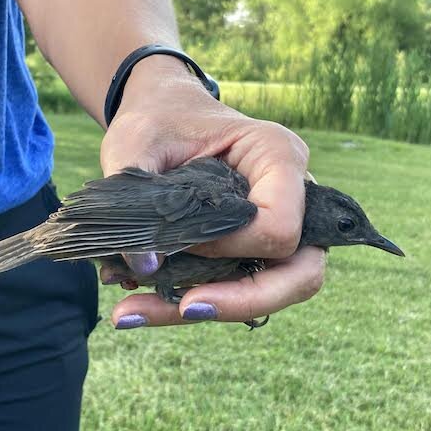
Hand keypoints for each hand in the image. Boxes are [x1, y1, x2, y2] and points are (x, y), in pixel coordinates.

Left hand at [100, 56, 325, 327]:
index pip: (281, 225)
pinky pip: (239, 287)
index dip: (232, 247)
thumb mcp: (136, 142)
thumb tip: (144, 268)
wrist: (164, 117)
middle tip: (181, 310)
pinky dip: (191, 302)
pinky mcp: (255, 249)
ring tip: (129, 313)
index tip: (180, 242)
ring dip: (206, 310)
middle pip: (300, 273)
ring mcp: (279, 226)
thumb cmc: (159, 119)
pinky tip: (139, 304)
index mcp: (278, 156)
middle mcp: (294, 196)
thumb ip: (134, 194)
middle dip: (239, 302)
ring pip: (268, 289)